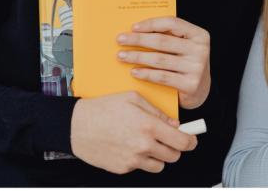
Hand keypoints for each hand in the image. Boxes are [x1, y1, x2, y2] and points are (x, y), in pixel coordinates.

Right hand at [70, 91, 196, 173]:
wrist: (76, 126)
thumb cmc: (103, 108)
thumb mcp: (133, 98)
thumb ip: (157, 111)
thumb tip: (174, 123)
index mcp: (149, 126)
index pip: (182, 142)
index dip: (190, 141)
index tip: (191, 140)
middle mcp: (143, 145)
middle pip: (174, 156)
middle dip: (174, 148)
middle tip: (166, 139)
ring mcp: (133, 160)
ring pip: (159, 165)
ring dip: (158, 156)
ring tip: (146, 143)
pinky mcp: (122, 169)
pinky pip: (140, 167)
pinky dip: (140, 160)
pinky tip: (129, 146)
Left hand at [117, 17, 210, 108]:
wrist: (200, 90)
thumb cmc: (185, 63)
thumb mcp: (184, 46)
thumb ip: (169, 36)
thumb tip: (136, 29)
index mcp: (199, 35)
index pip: (172, 23)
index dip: (151, 23)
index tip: (133, 27)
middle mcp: (200, 50)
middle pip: (162, 41)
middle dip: (138, 39)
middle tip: (120, 40)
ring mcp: (196, 68)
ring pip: (159, 59)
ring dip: (137, 57)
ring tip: (122, 56)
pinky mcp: (190, 84)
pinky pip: (162, 77)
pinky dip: (146, 74)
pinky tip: (134, 72)